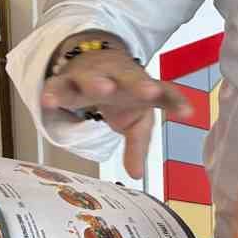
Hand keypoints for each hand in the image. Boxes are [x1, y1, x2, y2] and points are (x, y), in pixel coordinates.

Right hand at [39, 42, 190, 179]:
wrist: (91, 62)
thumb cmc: (120, 94)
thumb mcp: (134, 120)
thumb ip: (138, 145)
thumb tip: (138, 175)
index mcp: (140, 86)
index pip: (162, 92)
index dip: (175, 101)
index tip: (188, 112)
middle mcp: (118, 77)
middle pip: (130, 78)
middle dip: (139, 84)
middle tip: (149, 92)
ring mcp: (91, 76)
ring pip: (93, 78)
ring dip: (98, 82)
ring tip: (102, 90)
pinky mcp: (64, 80)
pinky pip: (57, 85)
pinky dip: (53, 92)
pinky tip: (48, 101)